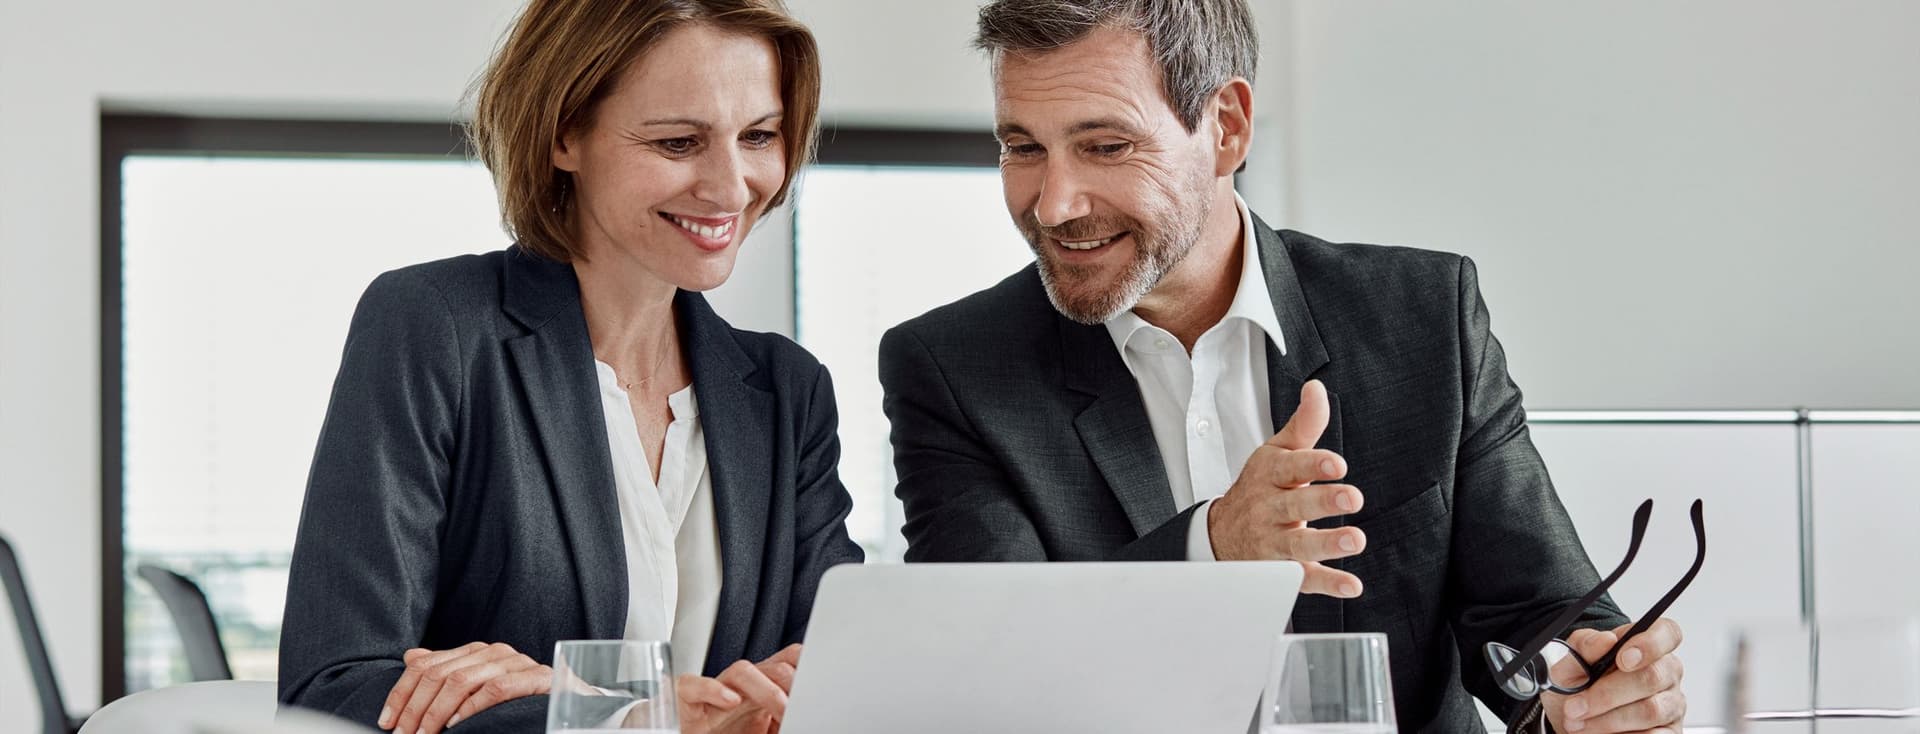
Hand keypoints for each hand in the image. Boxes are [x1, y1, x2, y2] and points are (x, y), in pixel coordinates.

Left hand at [378, 642, 551, 733]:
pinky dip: (471, 707)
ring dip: (437, 713)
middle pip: (439, 675)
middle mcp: (494, 652)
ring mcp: (516, 663)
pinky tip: (457, 724)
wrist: (572, 704)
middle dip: (415, 709)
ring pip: (462, 681)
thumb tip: (411, 656)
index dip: (401, 693)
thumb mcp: (478, 686)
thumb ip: (448, 671)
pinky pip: (496, 689)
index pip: (425, 665)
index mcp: (475, 652)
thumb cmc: (520, 701)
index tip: (387, 721)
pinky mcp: (536, 678)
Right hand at [677, 644, 802, 733]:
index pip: (790, 662)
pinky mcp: (687, 700)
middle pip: (774, 666)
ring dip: (767, 688)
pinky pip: (694, 684)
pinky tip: (731, 701)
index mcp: (764, 689)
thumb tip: (808, 719)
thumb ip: (785, 722)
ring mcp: (716, 690)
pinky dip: (712, 689)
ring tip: (782, 708)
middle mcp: (743, 686)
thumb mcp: (767, 730)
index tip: (824, 686)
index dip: (807, 668)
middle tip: (806, 704)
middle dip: (793, 682)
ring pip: (742, 670)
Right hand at [1207, 379, 1366, 596]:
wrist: (1219, 535)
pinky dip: (1327, 583)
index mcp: (1270, 475)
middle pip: (1294, 506)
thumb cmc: (1260, 487)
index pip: (1290, 467)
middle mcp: (1268, 509)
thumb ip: (1303, 424)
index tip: (1336, 464)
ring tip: (1355, 539)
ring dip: (1327, 543)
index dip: (1313, 464)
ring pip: (1297, 545)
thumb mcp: (1276, 452)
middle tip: (1352, 497)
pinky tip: (1351, 585)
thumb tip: (1317, 388)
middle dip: (1323, 501)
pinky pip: (1303, 579)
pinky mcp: (1280, 572)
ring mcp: (1273, 542)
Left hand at [1544, 618, 1686, 732]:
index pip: (1667, 633)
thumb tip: (1605, 640)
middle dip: (1607, 694)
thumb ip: (1584, 647)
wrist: (1571, 717)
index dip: (1649, 644)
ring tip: (1578, 723)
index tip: (1622, 659)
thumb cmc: (1579, 684)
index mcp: (1647, 646)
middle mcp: (1666, 672)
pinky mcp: (1670, 732)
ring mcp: (1671, 703)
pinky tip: (1601, 733)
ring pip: (1650, 710)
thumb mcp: (1570, 661)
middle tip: (1575, 706)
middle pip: (1652, 677)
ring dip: (1608, 720)